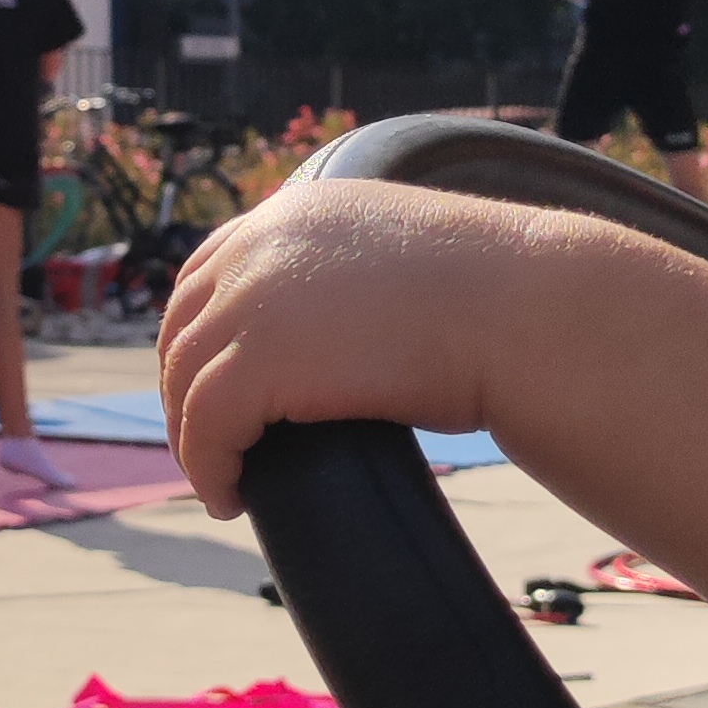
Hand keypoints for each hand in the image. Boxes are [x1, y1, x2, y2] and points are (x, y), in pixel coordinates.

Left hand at [155, 178, 520, 517]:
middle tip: (215, 445)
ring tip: (222, 482)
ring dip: (197, 440)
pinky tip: (231, 498)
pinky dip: (209, 468)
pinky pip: (204, 427)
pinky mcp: (256, 362)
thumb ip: (355, 278)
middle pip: (184, 327)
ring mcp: (252, 300)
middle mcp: (261, 243)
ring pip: (187, 382)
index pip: (207, 270)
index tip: (209, 382)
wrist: (523, 312)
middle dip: (188, 390)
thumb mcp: (405, 262)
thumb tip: (348, 330)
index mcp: (298, 209)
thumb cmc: (496, 299)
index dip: (198, 333)